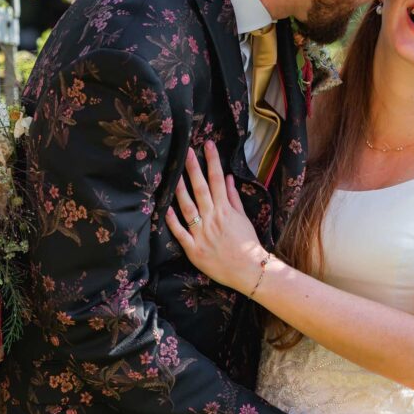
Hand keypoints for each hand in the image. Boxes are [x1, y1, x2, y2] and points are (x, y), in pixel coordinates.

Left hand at [165, 141, 268, 293]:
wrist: (249, 269)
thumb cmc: (247, 243)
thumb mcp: (243, 218)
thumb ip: (233, 197)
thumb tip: (227, 177)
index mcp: (225, 210)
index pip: (217, 179)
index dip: (212, 160)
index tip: (208, 144)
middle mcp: (213, 218)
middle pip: (201, 189)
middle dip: (193, 169)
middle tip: (186, 152)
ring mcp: (202, 233)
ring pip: (188, 207)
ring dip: (180, 190)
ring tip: (173, 174)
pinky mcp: (193, 249)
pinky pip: (180, 232)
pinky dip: (172, 221)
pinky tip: (164, 208)